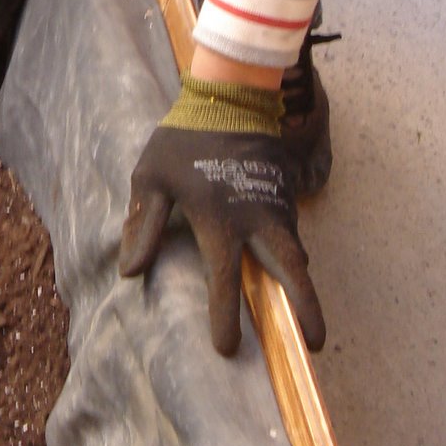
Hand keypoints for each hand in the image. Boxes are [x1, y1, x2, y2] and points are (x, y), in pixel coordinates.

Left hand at [119, 71, 325, 355]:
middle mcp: (256, 220)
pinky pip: (294, 237)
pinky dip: (297, 262)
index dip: (225, 317)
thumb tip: (130, 272)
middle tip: (315, 347)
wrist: (231, 96)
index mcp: (219, 221)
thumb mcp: (151, 177)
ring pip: (299, 257)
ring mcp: (276, 207)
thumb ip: (144, 224)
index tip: (227, 349)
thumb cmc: (184, 138)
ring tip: (313, 328)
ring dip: (307, 291)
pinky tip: (294, 281)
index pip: (225, 281)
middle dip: (305, 310)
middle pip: (289, 273)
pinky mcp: (286, 195)